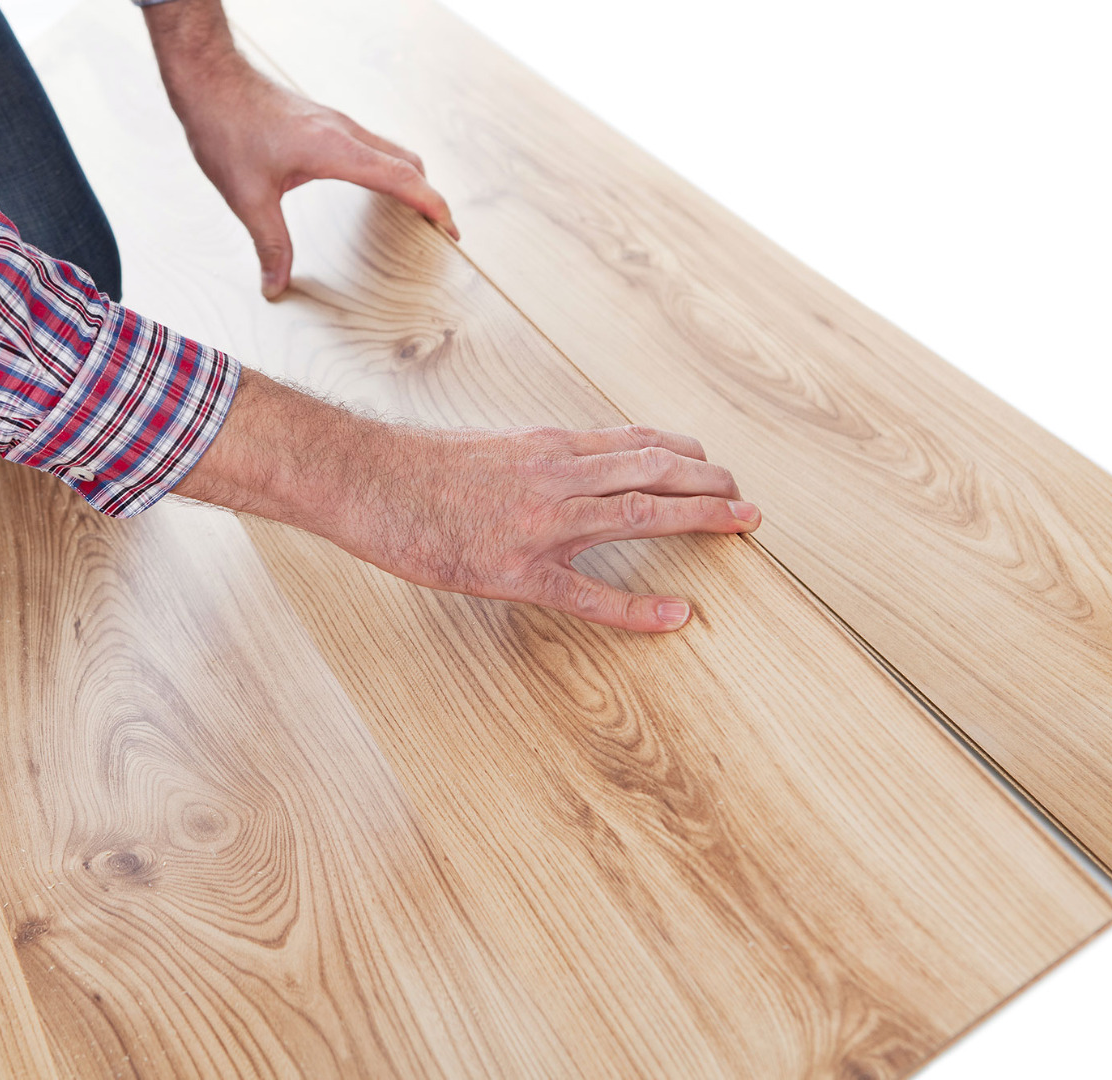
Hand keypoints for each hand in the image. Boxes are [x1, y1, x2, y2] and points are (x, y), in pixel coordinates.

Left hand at [144, 0, 456, 297]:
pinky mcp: (324, 122)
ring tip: (415, 212)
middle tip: (441, 229)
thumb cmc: (227, 128)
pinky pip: (371, 145)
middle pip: (408, 162)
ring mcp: (336, 123)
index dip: (432, 205)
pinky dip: (387, 168)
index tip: (450, 230)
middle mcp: (344, 132)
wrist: (210, 80)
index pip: (402, 178)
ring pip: (391, 150)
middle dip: (430, 196)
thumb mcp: (247, 197)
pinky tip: (373, 187)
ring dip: (411, 180)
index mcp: (336, 149)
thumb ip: (270, 244)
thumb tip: (276, 286)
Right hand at [174, 370, 760, 632]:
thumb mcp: (483, 449)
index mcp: (544, 446)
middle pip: (653, 470)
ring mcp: (541, 522)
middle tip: (747, 499)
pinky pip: (592, 593)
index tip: (709, 461)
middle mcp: (555, 475)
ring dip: (699, 516)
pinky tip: (678, 615)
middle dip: (708, 482)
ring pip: (640, 513)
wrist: (364, 479)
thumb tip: (556, 467)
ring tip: (740, 524)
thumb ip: (528, 460)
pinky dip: (641, 606)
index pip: (631, 443)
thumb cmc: (411, 468)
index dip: (680, 452)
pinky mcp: (518, 570)